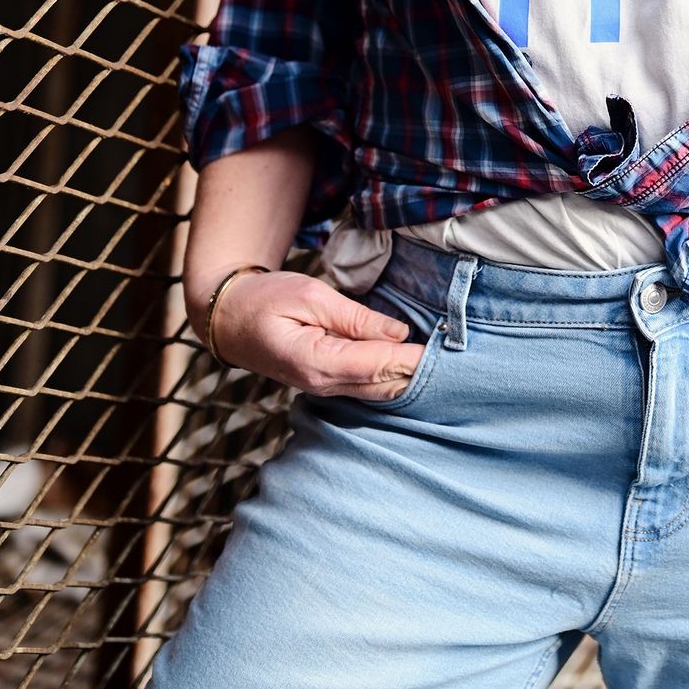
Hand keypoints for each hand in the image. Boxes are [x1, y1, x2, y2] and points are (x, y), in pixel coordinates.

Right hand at [198, 269, 428, 400]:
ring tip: (445, 359)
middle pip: (384, 386)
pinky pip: (367, 387)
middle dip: (420, 372)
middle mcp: (322, 384)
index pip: (379, 365)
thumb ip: (355, 318)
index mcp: (316, 362)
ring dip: (410, 378)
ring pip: (379, 392)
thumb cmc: (265, 300)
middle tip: (459, 355)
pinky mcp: (326, 384)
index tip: (447, 346)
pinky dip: (392, 378)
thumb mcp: (310, 296)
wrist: (228, 319)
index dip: (415, 358)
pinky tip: (414, 365)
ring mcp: (323, 389)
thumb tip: (399, 334)